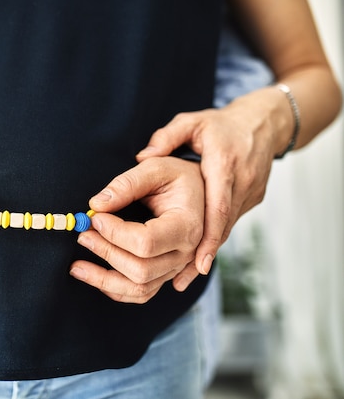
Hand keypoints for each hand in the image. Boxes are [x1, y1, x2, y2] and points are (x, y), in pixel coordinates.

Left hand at [70, 157, 204, 302]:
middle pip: (141, 269)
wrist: (197, 188)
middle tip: (82, 234)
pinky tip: (93, 276)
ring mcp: (177, 268)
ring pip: (139, 288)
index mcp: (188, 226)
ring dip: (103, 280)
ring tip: (76, 266)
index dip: (115, 233)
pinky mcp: (166, 274)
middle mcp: (187, 253)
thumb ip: (126, 184)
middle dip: (106, 252)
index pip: (146, 242)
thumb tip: (96, 205)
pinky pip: (141, 293)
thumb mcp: (155, 168)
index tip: (95, 218)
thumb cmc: (176, 175)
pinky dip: (115, 289)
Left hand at [136, 90, 279, 286]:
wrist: (262, 125)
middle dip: (198, 254)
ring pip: (224, 232)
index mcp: (226, 165)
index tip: (198, 261)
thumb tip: (141, 156)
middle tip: (175, 279)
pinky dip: (209, 245)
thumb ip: (167, 137)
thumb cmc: (219, 125)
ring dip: (201, 255)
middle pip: (220, 227)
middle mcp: (241, 185)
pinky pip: (226, 228)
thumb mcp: (191, 123)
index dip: (208, 235)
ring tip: (180, 279)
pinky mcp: (249, 203)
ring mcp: (249, 197)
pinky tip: (191, 265)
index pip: (218, 205)